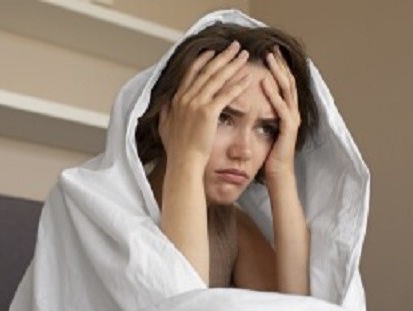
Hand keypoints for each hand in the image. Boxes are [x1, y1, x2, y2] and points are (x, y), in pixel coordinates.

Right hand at [159, 41, 251, 167]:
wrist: (183, 163)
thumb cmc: (176, 150)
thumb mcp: (165, 127)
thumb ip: (166, 112)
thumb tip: (165, 103)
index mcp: (176, 100)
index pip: (191, 73)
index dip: (203, 60)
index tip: (213, 51)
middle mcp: (185, 98)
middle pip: (207, 71)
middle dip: (223, 56)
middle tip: (235, 46)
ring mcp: (196, 104)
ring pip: (217, 78)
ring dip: (232, 64)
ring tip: (244, 55)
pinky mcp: (208, 112)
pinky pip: (226, 94)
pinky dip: (237, 84)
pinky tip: (247, 77)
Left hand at [262, 47, 301, 180]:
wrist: (278, 177)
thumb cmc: (269, 156)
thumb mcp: (264, 131)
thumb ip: (262, 116)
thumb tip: (250, 104)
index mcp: (286, 112)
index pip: (284, 84)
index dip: (278, 67)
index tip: (268, 52)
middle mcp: (292, 113)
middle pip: (288, 82)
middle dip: (280, 64)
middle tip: (271, 48)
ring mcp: (292, 120)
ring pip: (287, 90)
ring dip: (277, 73)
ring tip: (269, 58)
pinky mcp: (288, 130)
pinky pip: (281, 108)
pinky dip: (273, 94)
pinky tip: (265, 83)